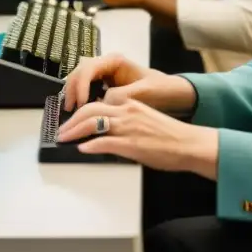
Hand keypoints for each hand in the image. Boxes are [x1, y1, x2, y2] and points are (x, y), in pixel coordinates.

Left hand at [57, 98, 218, 178]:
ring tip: (65, 138)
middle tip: (61, 130)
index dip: (81, 111)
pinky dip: (90, 144)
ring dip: (74, 131)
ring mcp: (128, 127)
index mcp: (131, 104)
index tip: (72, 120)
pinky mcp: (131, 144)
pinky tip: (82, 148)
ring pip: (93, 122)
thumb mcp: (147, 121)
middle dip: (72, 121)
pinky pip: (104, 142)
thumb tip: (110, 133)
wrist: (189, 144)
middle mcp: (127, 111)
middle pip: (90, 109)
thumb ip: (128, 123)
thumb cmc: (172, 137)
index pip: (98, 102)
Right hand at [63, 53, 196, 114]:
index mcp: (116, 61)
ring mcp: (105, 75)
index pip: (88, 67)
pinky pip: (86, 89)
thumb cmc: (163, 90)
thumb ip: (121, 96)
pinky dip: (80, 99)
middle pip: (79, 72)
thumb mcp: (143, 93)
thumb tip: (100, 102)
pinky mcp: (105, 86)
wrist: (175, 96)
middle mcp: (107, 65)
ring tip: (71, 112)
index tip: (80, 103)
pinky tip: (80, 112)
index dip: (81, 84)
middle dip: (72, 89)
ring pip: (80, 80)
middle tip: (70, 109)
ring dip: (73, 94)